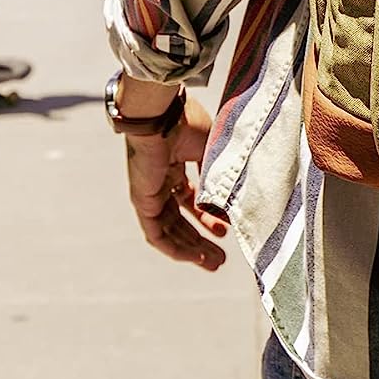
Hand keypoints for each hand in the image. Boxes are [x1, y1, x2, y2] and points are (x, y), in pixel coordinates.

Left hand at [124, 95, 228, 270]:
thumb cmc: (188, 122)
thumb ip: (220, 173)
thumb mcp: (213, 149)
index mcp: (178, 164)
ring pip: (171, 230)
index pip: (193, 199)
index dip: (209, 217)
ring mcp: (151, 192)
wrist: (163, 115)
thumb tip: (236, 197)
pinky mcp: (142, 201)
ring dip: (192, 248)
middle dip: (202, 239)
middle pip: (182, 219)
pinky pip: (156, 233)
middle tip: (221, 258)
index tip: (228, 229)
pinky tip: (194, 257)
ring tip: (215, 263)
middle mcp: (163, 180)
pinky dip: (174, 247)